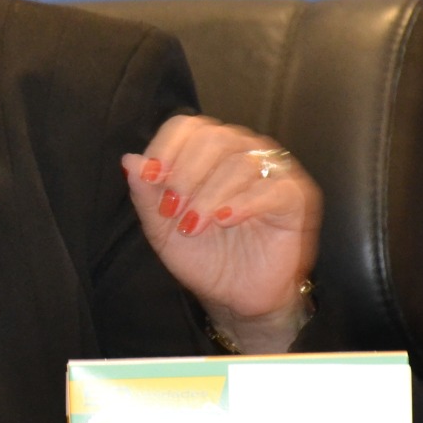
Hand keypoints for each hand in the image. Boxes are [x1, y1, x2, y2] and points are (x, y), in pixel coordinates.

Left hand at [120, 115, 320, 352]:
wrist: (233, 295)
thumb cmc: (201, 254)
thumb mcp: (161, 227)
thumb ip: (145, 194)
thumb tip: (129, 160)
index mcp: (207, 151)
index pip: (186, 126)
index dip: (165, 148)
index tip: (151, 179)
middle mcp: (241, 151)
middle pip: (213, 138)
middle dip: (185, 174)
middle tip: (172, 209)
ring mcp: (270, 171)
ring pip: (239, 162)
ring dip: (209, 196)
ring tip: (194, 226)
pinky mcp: (294, 196)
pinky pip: (272, 187)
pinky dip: (243, 202)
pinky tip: (225, 220)